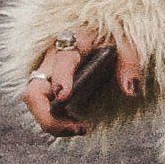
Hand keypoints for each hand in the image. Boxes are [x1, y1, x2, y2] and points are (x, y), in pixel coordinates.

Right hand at [20, 31, 144, 137]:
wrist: (98, 34)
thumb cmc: (109, 38)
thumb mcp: (124, 43)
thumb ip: (128, 63)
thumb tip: (131, 90)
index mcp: (72, 44)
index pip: (62, 61)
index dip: (61, 79)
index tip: (64, 97)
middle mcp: (51, 61)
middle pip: (34, 91)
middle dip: (46, 115)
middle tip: (76, 127)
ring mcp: (46, 77)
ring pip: (35, 104)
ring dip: (53, 123)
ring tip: (81, 129)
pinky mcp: (47, 89)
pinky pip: (43, 109)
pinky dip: (56, 121)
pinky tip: (77, 126)